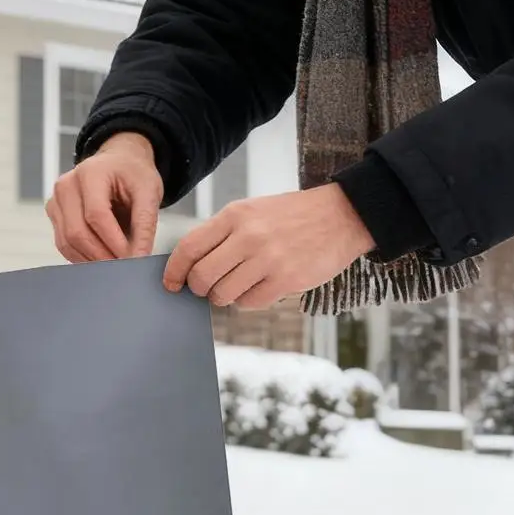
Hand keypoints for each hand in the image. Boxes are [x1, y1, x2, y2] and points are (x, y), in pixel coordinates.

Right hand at [47, 132, 162, 261]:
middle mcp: (67, 186)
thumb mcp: (149, 192)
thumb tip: (139, 257)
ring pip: (68, 242)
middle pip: (77, 232)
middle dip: (102, 255)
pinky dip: (82, 257)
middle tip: (124, 267)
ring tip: (114, 264)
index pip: (96, 215)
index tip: (131, 258)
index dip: (113, 241)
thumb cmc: (132, 174)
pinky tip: (101, 258)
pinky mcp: (54, 215)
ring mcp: (56, 201)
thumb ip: (145, 225)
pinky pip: (64, 244)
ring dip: (91, 259)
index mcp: (90, 173)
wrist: (119, 162)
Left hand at [163, 185, 374, 308]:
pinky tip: (260, 287)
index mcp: (235, 215)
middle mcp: (248, 236)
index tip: (171, 283)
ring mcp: (268, 259)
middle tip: (207, 287)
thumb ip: (222, 234)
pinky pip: (249, 303)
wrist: (342, 215)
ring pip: (223, 295)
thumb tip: (190, 266)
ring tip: (238, 285)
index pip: (189, 248)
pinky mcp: (286, 280)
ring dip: (224, 296)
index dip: (174, 271)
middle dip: (199, 288)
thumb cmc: (292, 215)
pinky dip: (248, 301)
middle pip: (202, 276)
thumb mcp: (253, 211)